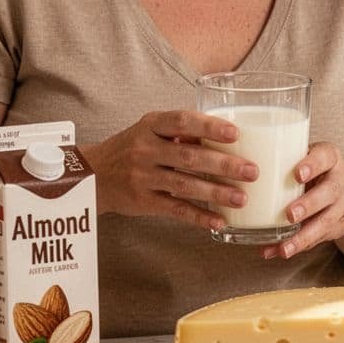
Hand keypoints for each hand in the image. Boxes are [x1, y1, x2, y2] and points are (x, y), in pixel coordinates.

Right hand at [80, 110, 258, 229]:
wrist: (92, 174)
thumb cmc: (132, 148)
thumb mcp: (151, 131)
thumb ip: (183, 133)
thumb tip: (228, 139)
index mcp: (150, 125)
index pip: (182, 121)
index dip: (209, 127)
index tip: (235, 133)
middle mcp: (145, 149)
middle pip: (189, 156)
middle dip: (223, 165)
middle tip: (251, 171)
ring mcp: (142, 177)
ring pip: (184, 185)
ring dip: (216, 193)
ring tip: (242, 198)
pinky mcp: (142, 202)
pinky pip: (175, 210)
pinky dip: (199, 217)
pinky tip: (219, 221)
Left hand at [260, 142, 343, 259]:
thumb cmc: (316, 172)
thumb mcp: (307, 159)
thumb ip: (283, 162)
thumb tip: (238, 172)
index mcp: (330, 158)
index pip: (325, 157)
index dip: (313, 165)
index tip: (297, 174)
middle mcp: (341, 180)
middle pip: (329, 192)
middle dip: (309, 205)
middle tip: (290, 215)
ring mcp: (343, 205)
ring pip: (326, 221)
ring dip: (303, 235)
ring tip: (284, 247)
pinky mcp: (340, 226)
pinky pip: (320, 238)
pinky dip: (299, 246)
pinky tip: (281, 251)